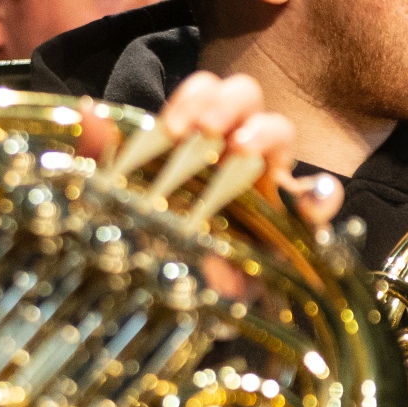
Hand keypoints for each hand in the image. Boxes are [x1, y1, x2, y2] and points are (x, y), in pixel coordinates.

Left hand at [75, 72, 343, 225]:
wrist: (179, 314)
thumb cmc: (153, 251)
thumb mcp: (121, 206)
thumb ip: (102, 160)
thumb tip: (85, 111)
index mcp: (194, 141)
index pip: (204, 92)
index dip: (194, 96)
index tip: (172, 125)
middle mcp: (233, 153)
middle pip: (245, 97)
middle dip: (228, 103)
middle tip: (207, 129)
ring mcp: (267, 187)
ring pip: (281, 134)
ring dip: (265, 133)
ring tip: (243, 151)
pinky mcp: (294, 230)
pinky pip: (321, 202)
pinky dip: (321, 195)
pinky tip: (307, 203)